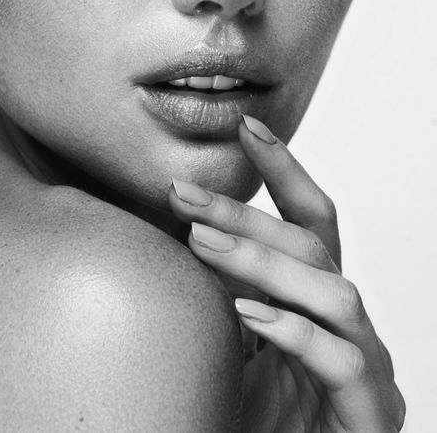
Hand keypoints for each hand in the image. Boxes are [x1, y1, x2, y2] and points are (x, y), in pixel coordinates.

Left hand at [169, 115, 404, 431]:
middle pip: (310, 246)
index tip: (247, 128)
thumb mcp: (226, 339)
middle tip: (182, 193)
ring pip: (331, 291)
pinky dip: (293, 331)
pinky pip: (341, 361)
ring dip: (262, 260)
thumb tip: (163, 228)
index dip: (285, 170)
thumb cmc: (254, 416)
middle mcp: (346, 325)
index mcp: (315, 301)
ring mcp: (365, 368)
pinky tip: (246, 313)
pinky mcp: (369, 413)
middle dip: (245, 213)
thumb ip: (214, 289)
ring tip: (200, 241)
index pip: (310, 221)